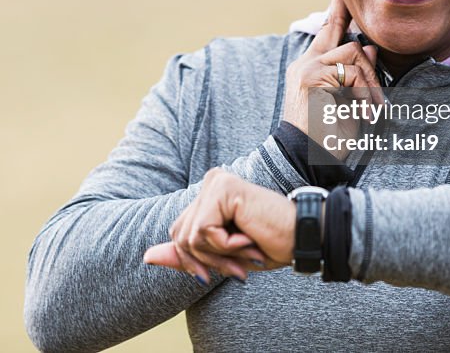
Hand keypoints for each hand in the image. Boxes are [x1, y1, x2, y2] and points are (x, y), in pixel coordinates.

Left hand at [143, 169, 294, 282]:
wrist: (303, 237)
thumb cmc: (269, 244)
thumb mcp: (221, 255)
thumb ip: (186, 254)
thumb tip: (146, 257)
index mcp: (208, 194)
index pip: (178, 233)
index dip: (196, 260)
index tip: (228, 269)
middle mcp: (210, 182)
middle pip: (179, 235)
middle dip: (207, 261)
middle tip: (240, 266)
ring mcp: (215, 182)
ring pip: (190, 237)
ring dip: (219, 256)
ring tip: (247, 251)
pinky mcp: (222, 189)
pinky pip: (203, 232)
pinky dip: (225, 246)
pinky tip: (248, 238)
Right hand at [282, 0, 383, 159]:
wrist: (306, 158)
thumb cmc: (327, 135)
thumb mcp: (347, 101)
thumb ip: (355, 73)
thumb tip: (370, 46)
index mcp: (310, 67)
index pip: (328, 29)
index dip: (339, 8)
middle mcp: (305, 63)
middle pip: (346, 40)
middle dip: (369, 66)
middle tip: (377, 102)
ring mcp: (306, 68)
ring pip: (353, 54)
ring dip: (370, 83)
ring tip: (371, 112)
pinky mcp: (311, 77)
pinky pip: (352, 73)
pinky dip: (364, 94)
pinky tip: (363, 114)